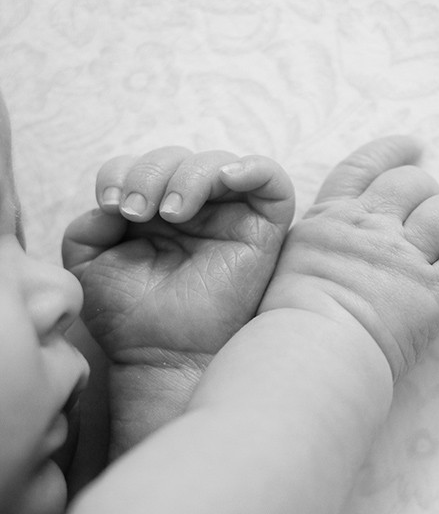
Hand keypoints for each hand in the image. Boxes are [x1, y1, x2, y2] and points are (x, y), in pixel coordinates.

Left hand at [63, 147, 294, 366]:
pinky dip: (253, 167)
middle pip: (177, 158)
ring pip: (219, 163)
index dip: (122, 171)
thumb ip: (89, 226)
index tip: (110, 204)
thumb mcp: (89, 265)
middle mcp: (194, 210)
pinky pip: (273, 181)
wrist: (162, 355)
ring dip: (188, 176)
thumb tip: (114, 203)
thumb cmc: (129, 317)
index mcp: (154, 211)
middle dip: (150, 174)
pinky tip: (226, 179)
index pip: (141, 165)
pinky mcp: (264, 232)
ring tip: (169, 212)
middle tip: (136, 211)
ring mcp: (229, 218)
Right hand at [260, 136, 438, 380]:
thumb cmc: (289, 325)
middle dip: (432, 196)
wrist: (307, 354)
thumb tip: (334, 251)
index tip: (414, 147)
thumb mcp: (290, 267)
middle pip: (414, 183)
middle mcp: (369, 228)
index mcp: (330, 220)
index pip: (365, 167)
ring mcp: (403, 258)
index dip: (393, 152)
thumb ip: (316, 247)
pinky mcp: (435, 291)